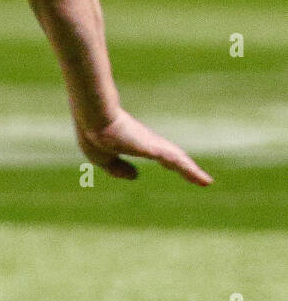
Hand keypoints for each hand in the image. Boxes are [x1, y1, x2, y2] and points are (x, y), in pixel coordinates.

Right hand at [75, 108, 211, 185]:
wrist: (95, 118)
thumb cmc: (94, 133)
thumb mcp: (102, 158)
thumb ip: (117, 168)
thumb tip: (136, 176)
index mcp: (134, 141)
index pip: (155, 151)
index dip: (165, 160)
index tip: (172, 167)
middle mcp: (147, 140)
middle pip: (170, 155)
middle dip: (183, 167)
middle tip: (198, 177)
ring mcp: (154, 143)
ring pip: (177, 159)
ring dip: (190, 172)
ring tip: (205, 182)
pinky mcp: (158, 148)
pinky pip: (178, 162)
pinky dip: (191, 172)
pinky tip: (205, 181)